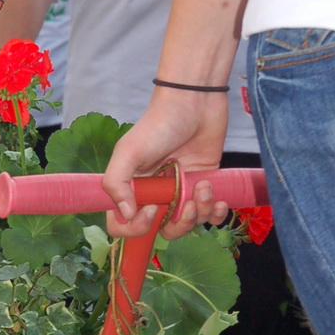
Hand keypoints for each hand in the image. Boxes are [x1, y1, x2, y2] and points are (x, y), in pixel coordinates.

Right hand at [103, 91, 231, 238]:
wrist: (195, 103)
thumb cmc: (158, 125)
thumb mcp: (128, 151)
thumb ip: (116, 183)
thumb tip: (125, 214)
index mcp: (132, 188)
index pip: (123, 224)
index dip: (136, 227)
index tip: (151, 210)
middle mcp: (155, 195)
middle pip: (161, 231)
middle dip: (178, 224)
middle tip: (186, 202)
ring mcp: (180, 193)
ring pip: (188, 224)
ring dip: (200, 213)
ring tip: (204, 186)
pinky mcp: (204, 188)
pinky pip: (210, 216)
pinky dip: (215, 214)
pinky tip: (218, 200)